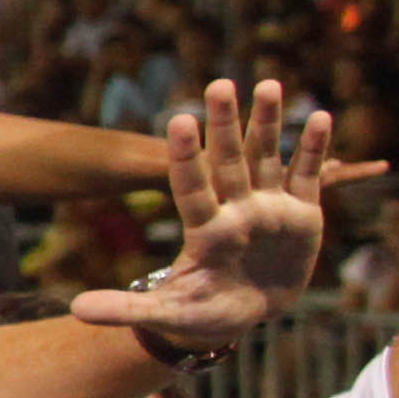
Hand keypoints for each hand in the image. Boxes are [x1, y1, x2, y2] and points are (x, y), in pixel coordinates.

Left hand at [102, 76, 334, 345]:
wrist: (240, 313)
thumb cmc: (198, 314)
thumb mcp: (165, 313)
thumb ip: (126, 309)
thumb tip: (75, 309)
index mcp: (205, 229)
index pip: (192, 186)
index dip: (187, 156)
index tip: (180, 120)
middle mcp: (235, 210)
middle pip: (230, 160)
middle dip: (226, 123)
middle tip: (219, 83)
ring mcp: (268, 208)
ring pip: (268, 156)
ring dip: (269, 122)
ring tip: (268, 83)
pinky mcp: (300, 215)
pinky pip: (306, 176)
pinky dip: (313, 148)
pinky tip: (323, 116)